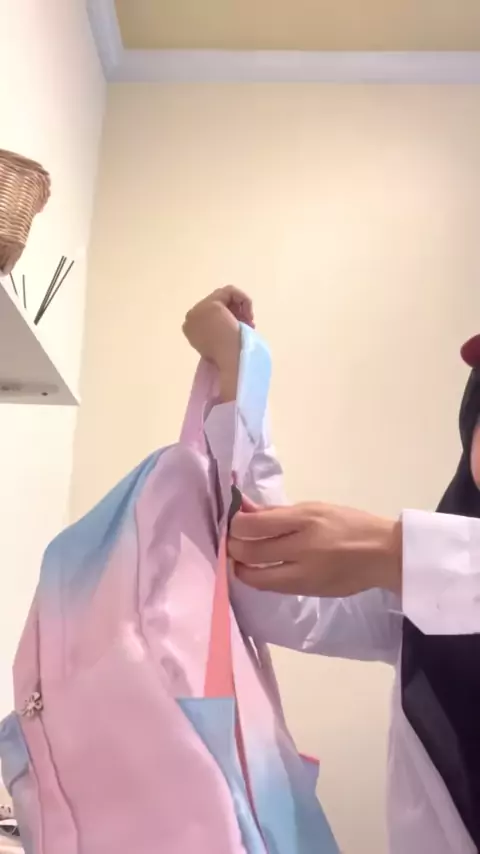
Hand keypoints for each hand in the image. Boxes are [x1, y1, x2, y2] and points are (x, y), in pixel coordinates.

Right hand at [183, 287, 253, 399]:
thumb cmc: (231, 359)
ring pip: (224, 296)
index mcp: (190, 330)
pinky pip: (230, 291)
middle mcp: (190, 318)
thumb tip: (232, 320)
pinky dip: (243, 299)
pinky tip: (248, 316)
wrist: (232, 363)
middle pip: (217, 303)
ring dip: (240, 307)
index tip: (242, 330)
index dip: (229, 318)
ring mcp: (199, 310)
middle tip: (249, 325)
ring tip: (249, 322)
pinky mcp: (211, 305)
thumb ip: (220, 330)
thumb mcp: (222, 342)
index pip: (211, 313)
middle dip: (235, 312)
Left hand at [228, 501, 401, 596]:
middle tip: (232, 541)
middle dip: (233, 547)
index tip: (232, 521)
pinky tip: (259, 569)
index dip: (234, 524)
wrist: (384, 554)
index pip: (254, 525)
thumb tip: (244, 508)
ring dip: (241, 568)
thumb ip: (277, 512)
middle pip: (251, 553)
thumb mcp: (314, 507)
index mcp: (306, 520)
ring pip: (257, 578)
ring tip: (240, 559)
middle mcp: (303, 548)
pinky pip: (273, 587)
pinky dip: (260, 578)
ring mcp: (305, 574)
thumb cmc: (349, 523)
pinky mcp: (308, 592)